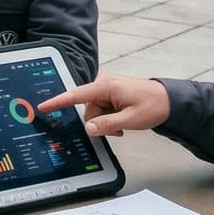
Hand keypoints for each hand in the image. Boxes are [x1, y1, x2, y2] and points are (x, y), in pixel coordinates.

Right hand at [37, 73, 170, 135]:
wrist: (170, 100)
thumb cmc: (153, 105)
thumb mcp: (130, 119)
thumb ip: (107, 125)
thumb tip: (88, 128)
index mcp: (106, 86)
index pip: (76, 95)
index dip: (58, 101)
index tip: (43, 106)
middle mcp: (103, 84)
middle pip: (87, 108)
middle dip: (98, 122)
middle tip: (117, 131)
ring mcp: (107, 88)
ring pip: (94, 111)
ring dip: (105, 121)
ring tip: (122, 126)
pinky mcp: (111, 93)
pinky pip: (102, 108)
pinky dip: (109, 118)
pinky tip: (121, 121)